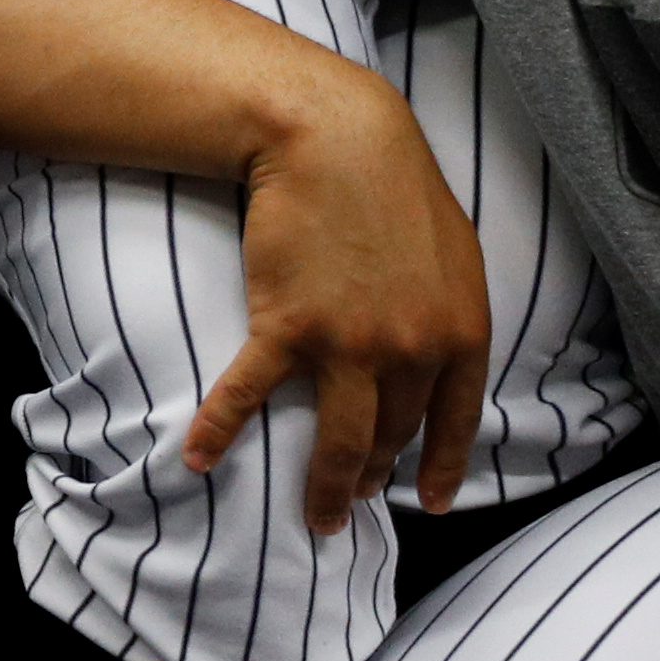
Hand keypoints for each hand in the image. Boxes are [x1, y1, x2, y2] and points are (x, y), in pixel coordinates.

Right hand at [198, 81, 487, 527]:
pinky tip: (198, 457)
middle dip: (375, 477)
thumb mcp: (452, 252)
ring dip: (327, 489)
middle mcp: (413, 351)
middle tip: (353, 504)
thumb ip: (448, 308)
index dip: (443, 468)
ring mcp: (350, 345)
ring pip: (342, 443)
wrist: (336, 140)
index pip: (456, 421)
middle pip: (393, 435)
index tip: (428, 504)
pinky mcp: (288, 327)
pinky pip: (251, 395)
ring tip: (318, 520)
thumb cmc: (395, 185)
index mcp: (461, 332)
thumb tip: (437, 348)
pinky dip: (221, 430)